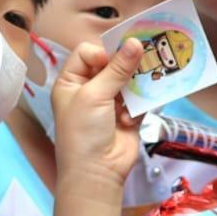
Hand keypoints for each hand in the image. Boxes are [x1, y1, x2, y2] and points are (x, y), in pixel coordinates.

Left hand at [51, 39, 144, 187]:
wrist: (96, 173)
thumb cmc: (83, 132)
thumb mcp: (94, 95)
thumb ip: (117, 69)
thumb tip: (135, 42)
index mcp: (72, 82)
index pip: (88, 53)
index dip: (104, 52)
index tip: (117, 59)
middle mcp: (90, 89)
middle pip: (112, 64)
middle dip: (127, 65)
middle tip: (144, 59)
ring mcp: (110, 103)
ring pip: (129, 81)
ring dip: (135, 86)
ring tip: (143, 85)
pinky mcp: (128, 116)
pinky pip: (140, 100)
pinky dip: (138, 106)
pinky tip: (130, 119)